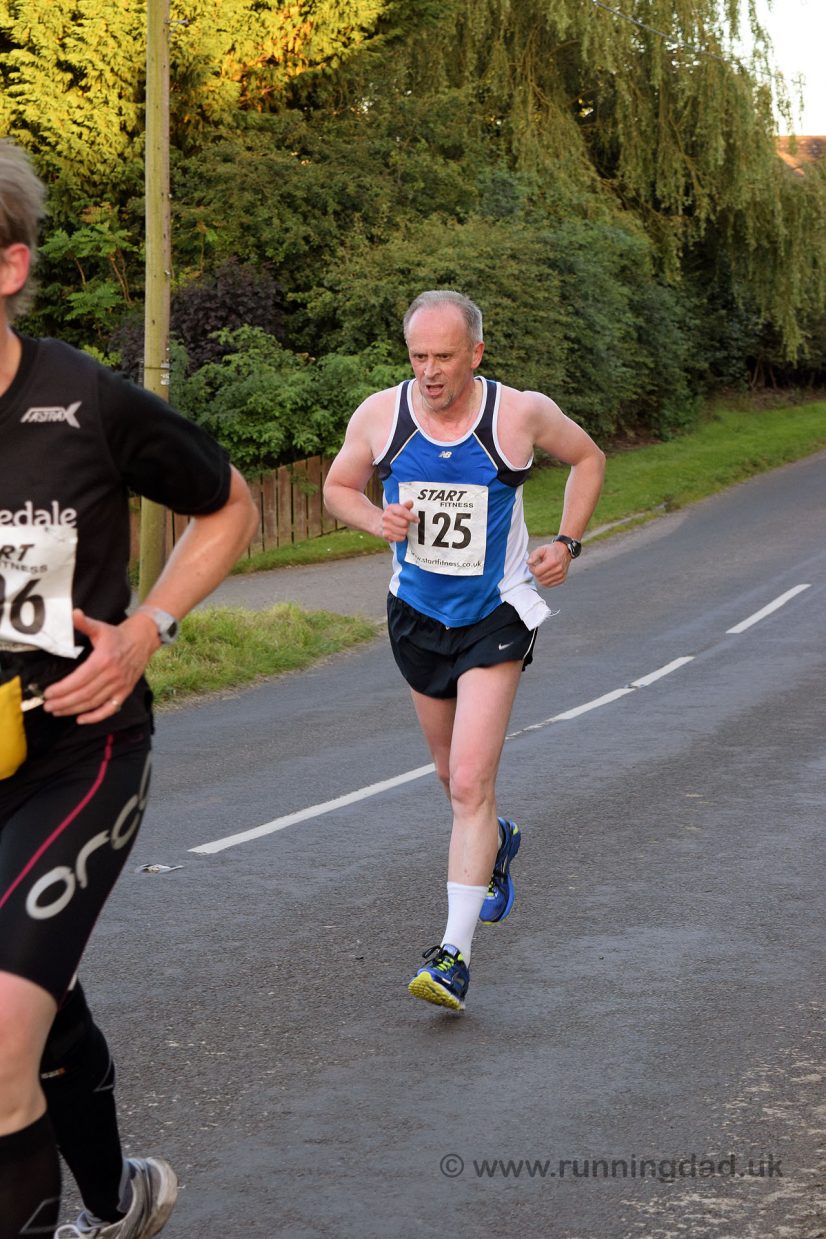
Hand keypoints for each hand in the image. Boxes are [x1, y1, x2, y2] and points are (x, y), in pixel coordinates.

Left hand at [43, 608, 158, 723]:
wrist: (142, 640)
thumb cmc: (117, 635)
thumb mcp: (100, 627)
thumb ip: (85, 623)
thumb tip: (74, 614)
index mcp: (103, 660)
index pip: (79, 679)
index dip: (62, 689)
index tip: (48, 693)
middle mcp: (112, 675)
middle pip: (84, 694)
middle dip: (64, 702)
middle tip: (48, 706)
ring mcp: (119, 686)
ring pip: (94, 703)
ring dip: (74, 710)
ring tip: (58, 711)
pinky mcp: (124, 692)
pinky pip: (109, 709)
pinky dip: (95, 717)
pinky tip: (81, 719)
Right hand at [380, 500, 419, 543]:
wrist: (379, 523)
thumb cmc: (393, 515)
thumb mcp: (399, 508)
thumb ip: (406, 506)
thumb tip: (411, 502)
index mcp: (390, 508)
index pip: (402, 512)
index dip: (411, 517)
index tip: (417, 520)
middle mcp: (386, 516)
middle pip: (404, 523)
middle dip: (408, 524)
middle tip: (407, 524)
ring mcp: (385, 526)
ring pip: (403, 531)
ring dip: (405, 531)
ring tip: (403, 529)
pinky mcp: (385, 535)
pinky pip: (400, 538)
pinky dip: (402, 537)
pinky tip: (400, 534)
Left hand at [527, 542, 570, 587]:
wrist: (564, 551)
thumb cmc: (552, 551)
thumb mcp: (541, 549)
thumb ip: (534, 555)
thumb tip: (529, 562)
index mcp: (552, 562)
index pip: (537, 572)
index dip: (532, 569)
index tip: (532, 565)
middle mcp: (558, 569)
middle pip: (540, 578)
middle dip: (536, 573)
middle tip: (536, 567)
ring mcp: (561, 575)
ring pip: (544, 583)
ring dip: (540, 578)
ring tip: (541, 571)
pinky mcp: (562, 579)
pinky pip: (549, 585)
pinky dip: (545, 581)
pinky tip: (545, 574)